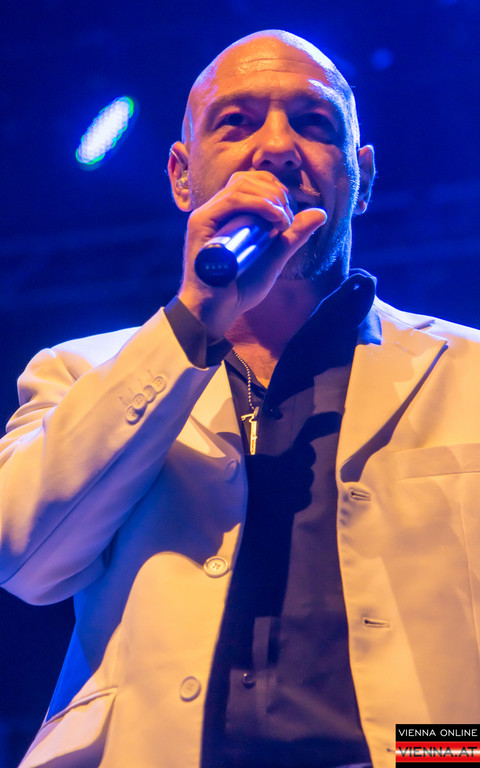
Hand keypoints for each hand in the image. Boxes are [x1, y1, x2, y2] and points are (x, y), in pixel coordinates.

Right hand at [178, 170, 326, 338]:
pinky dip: (258, 204)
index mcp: (231, 214)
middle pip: (249, 178)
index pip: (254, 182)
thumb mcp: (274, 259)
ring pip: (241, 184)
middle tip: (288, 220)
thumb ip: (294, 236)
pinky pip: (231, 200)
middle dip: (277, 192)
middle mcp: (217, 209)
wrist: (217, 310)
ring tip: (283, 222)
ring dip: (270, 198)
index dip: (277, 190)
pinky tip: (275, 220)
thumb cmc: (240, 287)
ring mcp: (208, 214)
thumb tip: (321, 213)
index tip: (290, 216)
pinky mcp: (201, 223)